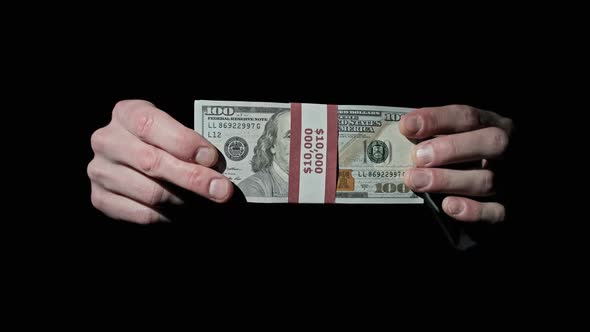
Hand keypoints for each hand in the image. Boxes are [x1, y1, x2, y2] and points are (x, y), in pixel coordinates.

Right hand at [87, 100, 233, 223]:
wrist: (135, 158)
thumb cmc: (163, 141)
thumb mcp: (173, 129)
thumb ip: (190, 143)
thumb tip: (216, 169)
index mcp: (126, 113)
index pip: (150, 125)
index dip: (183, 142)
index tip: (211, 157)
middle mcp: (107, 141)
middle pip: (151, 162)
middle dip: (193, 178)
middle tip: (222, 190)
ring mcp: (100, 171)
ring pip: (150, 192)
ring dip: (183, 200)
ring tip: (202, 200)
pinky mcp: (101, 198)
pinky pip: (142, 214)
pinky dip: (168, 216)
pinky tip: (181, 210)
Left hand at [400, 105, 513, 222]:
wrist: (491, 193)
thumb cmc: (461, 156)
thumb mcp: (454, 137)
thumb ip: (436, 134)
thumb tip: (406, 131)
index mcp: (493, 125)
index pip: (468, 117)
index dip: (436, 120)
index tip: (407, 126)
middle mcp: (507, 150)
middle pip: (490, 143)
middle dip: (450, 148)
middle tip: (417, 157)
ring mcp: (511, 180)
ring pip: (487, 180)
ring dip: (446, 180)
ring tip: (416, 180)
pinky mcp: (509, 208)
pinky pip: (496, 212)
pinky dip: (471, 210)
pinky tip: (448, 205)